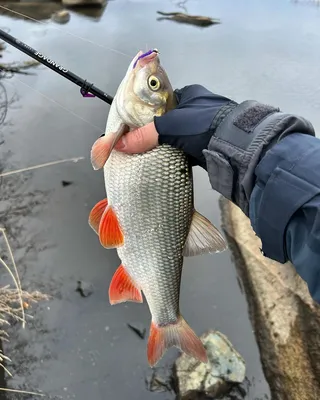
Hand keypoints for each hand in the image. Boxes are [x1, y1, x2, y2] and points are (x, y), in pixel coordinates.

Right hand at [114, 84, 237, 168]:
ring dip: (173, 143)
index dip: (150, 113)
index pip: (164, 101)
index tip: (139, 126)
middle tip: (146, 142)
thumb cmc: (201, 125)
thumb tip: (120, 144)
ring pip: (183, 134)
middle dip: (161, 131)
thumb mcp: (170, 127)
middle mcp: (201, 106)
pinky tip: (173, 159)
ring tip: (156, 152)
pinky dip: (183, 153)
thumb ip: (145, 135)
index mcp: (191, 93)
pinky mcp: (214, 141)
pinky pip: (192, 146)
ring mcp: (209, 124)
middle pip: (173, 119)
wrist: (235, 145)